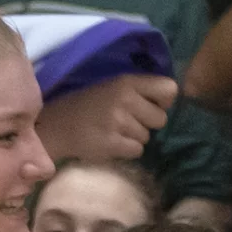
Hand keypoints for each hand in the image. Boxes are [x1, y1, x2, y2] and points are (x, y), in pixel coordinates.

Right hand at [36, 73, 176, 162]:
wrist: (60, 124)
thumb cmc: (91, 105)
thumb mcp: (114, 86)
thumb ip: (141, 90)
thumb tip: (171, 97)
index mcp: (128, 81)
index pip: (169, 89)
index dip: (164, 101)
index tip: (151, 104)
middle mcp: (126, 99)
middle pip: (161, 119)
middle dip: (148, 123)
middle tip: (127, 120)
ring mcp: (119, 122)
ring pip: (147, 137)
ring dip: (134, 137)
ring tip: (115, 130)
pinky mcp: (113, 143)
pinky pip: (137, 151)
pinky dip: (127, 149)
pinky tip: (111, 141)